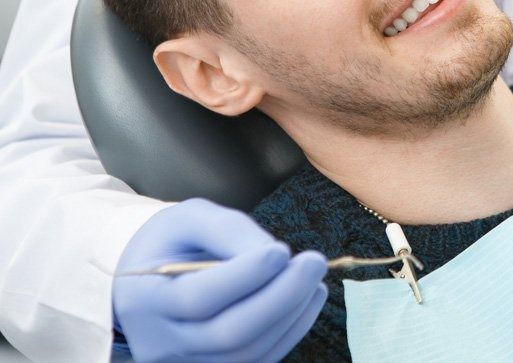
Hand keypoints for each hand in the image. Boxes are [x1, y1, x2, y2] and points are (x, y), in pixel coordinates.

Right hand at [113, 198, 327, 361]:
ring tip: (313, 278)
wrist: (149, 280)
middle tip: (314, 262)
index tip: (281, 250)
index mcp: (142, 299)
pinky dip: (291, 330)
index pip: (196, 299)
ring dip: (291, 314)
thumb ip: (225, 229)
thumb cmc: (171, 243)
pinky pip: (258, 359)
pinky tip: (309, 298)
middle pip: (227, 334)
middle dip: (280, 297)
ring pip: (248, 352)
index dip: (243, 277)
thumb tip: (272, 253)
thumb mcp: (188, 218)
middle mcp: (158, 342)